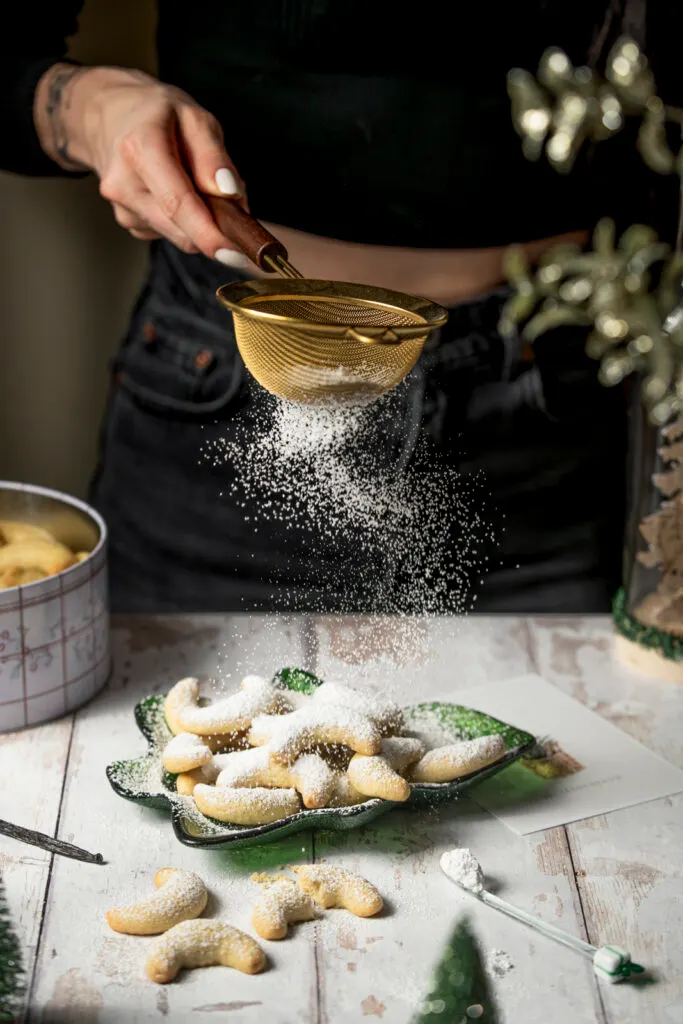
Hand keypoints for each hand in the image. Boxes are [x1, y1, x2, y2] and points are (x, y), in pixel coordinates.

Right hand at [34, 63, 248, 262]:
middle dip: (214, 227)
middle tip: (235, 209)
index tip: (233, 251)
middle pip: (179, 228)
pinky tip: (177, 192)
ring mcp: (122, 207)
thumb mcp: (194, 117)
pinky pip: (170, 232)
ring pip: (178, 235)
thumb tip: (229, 193)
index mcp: (140, 149)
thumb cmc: (157, 114)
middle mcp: (124, 183)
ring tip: (197, 184)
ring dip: (201, 221)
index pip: (177, 202)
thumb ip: (213, 156)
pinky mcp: (128, 221)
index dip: (208, 232)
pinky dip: (185, 221)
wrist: (110, 117)